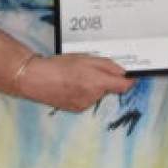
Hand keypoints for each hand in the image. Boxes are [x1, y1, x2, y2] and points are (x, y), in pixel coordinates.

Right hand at [17, 54, 134, 111]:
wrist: (36, 79)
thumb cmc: (60, 65)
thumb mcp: (86, 58)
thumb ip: (107, 65)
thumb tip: (124, 72)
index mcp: (98, 82)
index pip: (124, 86)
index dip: (129, 80)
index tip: (130, 76)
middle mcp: (94, 96)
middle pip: (109, 89)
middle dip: (104, 80)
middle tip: (89, 70)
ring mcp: (85, 105)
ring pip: (97, 94)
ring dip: (93, 87)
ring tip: (76, 77)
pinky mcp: (76, 109)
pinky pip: (87, 100)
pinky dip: (83, 93)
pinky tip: (70, 86)